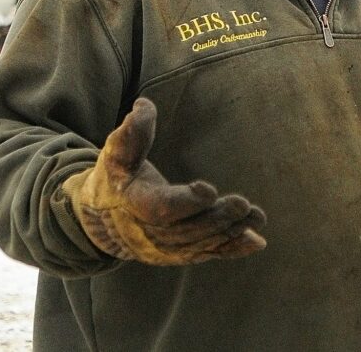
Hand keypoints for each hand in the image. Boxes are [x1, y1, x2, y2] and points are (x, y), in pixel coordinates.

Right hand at [62, 98, 266, 264]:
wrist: (104, 218)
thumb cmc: (116, 176)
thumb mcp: (116, 152)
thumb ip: (131, 132)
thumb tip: (144, 106)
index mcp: (134, 204)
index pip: (161, 207)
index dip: (185, 201)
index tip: (209, 188)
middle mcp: (149, 233)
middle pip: (187, 230)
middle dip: (217, 218)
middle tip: (243, 204)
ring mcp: (166, 248)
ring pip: (200, 243)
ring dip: (230, 232)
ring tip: (257, 217)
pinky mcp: (180, 253)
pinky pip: (207, 253)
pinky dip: (232, 249)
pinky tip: (256, 241)